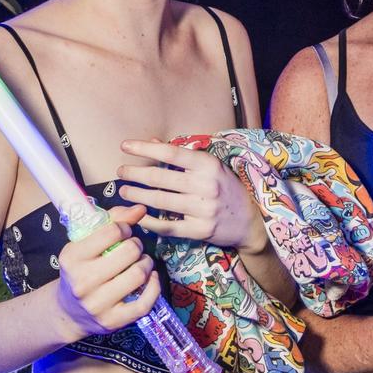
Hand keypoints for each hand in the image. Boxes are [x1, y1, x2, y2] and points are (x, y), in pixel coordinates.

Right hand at [54, 204, 160, 339]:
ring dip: (146, 264)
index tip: (123, 233)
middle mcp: (82, 282)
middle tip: (133, 248)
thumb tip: (141, 209)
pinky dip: (154, 288)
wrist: (68, 312)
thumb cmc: (81, 270)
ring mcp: (97, 304)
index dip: (124, 228)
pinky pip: (144, 303)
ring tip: (141, 263)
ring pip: (138, 275)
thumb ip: (113, 220)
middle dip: (136, 245)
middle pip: (128, 252)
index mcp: (72, 257)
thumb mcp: (86, 243)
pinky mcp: (112, 321)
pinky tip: (150, 279)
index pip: (111, 231)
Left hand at [117, 138, 267, 252]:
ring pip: (160, 201)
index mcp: (209, 165)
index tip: (125, 146)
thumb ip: (182, 155)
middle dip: (135, 173)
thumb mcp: (211, 167)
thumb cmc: (228, 188)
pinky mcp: (200, 230)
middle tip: (120, 172)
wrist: (252, 220)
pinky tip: (137, 214)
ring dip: (137, 195)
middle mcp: (206, 186)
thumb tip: (153, 142)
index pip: (170, 153)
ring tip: (124, 190)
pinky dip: (148, 220)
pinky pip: (167, 225)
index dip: (145, 148)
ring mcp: (203, 209)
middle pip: (160, 178)